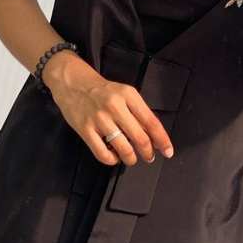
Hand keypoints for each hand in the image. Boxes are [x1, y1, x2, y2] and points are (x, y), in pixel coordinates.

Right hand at [42, 50, 174, 165]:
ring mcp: (99, 119)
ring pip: (123, 148)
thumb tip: (153, 135)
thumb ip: (138, 111)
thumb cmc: (103, 90)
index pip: (151, 121)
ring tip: (132, 158)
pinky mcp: (85, 130)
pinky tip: (114, 156)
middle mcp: (115, 106)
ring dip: (131, 158)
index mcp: (128, 95)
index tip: (168, 151)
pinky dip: (112, 160)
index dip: (162, 139)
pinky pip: (103, 154)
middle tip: (149, 156)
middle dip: (148, 152)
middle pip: (139, 138)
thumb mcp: (124, 93)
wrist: (73, 83)